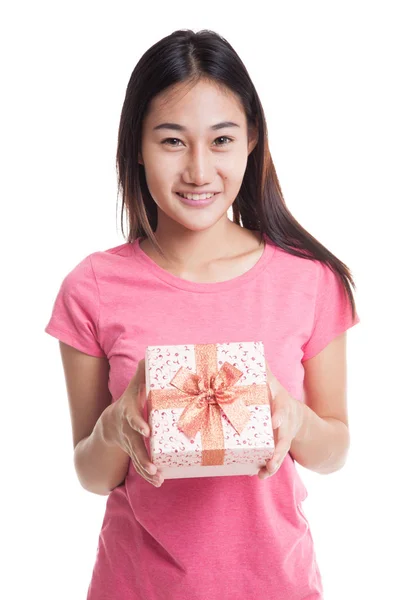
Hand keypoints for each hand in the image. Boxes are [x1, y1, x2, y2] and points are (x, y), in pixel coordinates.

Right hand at [105, 358, 163, 487]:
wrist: (109, 424)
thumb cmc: (128, 401)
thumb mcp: (134, 387)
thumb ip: (142, 374)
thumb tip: (148, 356)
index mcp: (128, 412)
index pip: (132, 418)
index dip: (138, 423)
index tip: (147, 431)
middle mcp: (127, 431)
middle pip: (133, 445)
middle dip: (143, 457)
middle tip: (153, 467)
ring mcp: (129, 444)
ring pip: (136, 459)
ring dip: (146, 470)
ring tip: (158, 478)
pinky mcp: (133, 454)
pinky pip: (139, 467)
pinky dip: (147, 475)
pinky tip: (158, 481)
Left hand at [258, 359, 304, 479]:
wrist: (298, 418)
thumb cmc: (277, 398)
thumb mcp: (273, 384)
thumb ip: (263, 372)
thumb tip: (251, 352)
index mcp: (281, 405)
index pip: (282, 409)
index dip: (279, 415)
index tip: (273, 421)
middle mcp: (284, 423)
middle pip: (284, 436)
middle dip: (278, 447)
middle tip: (272, 457)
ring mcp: (284, 437)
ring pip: (281, 451)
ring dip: (274, 462)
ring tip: (266, 471)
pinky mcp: (278, 449)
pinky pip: (274, 460)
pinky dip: (269, 468)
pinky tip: (260, 474)